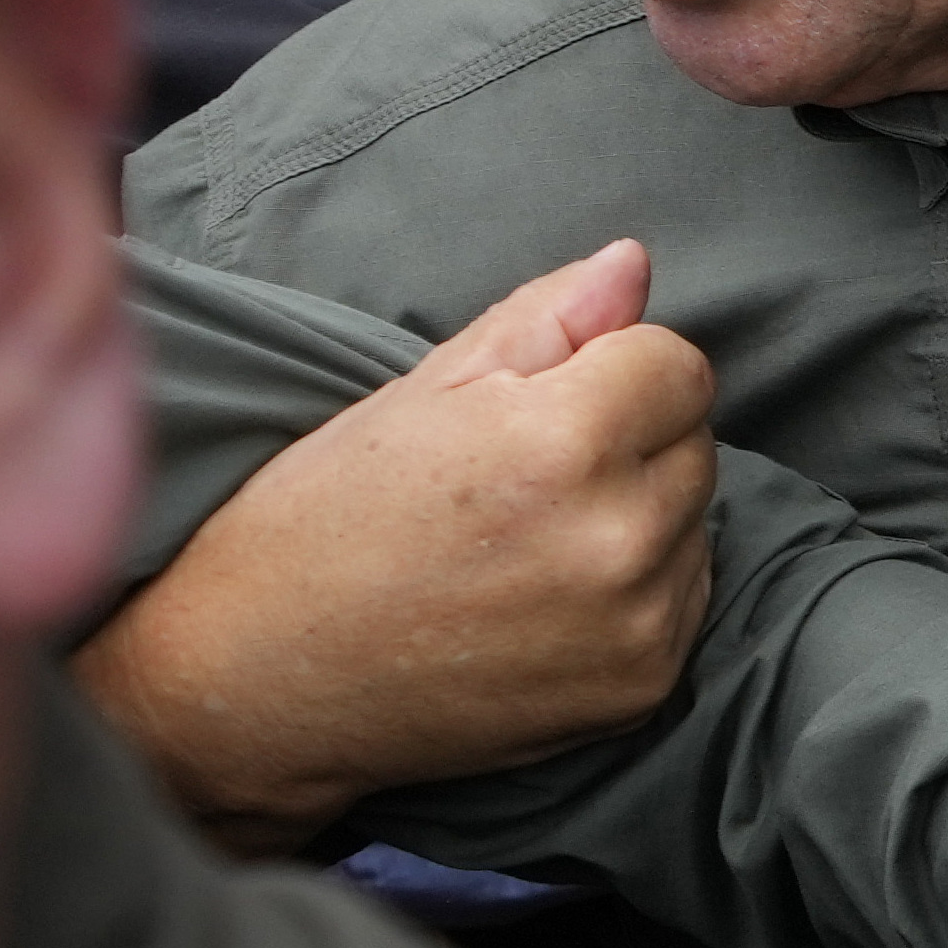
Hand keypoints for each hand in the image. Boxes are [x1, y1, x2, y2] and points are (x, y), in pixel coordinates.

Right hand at [82, 242, 716, 847]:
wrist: (253, 683)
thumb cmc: (317, 524)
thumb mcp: (416, 395)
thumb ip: (544, 321)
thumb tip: (634, 262)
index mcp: (562, 443)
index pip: (677, 364)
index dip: (608, 370)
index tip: (536, 406)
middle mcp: (618, 537)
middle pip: (693, 440)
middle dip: (626, 442)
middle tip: (513, 483)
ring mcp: (636, 621)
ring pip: (693, 520)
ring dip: (635, 516)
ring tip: (517, 545)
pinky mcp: (641, 685)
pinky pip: (683, 598)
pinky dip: (635, 589)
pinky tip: (538, 600)